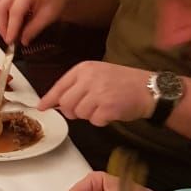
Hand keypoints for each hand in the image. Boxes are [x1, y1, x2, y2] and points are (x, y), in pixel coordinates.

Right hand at [0, 0, 74, 45]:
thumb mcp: (48, 16)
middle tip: (8, 40)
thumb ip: (34, 29)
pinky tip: (11, 26)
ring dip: (2, 23)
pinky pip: (2, 6)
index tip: (10, 41)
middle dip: (2, 26)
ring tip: (10, 35)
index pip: (15, 12)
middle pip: (0, 8)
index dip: (11, 28)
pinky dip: (4, 18)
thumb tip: (22, 41)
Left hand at [39, 62, 153, 126]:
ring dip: (89, 116)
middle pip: (66, 103)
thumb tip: (58, 103)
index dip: (49, 99)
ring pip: (79, 114)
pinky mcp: (107, 107)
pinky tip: (110, 112)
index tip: (42, 107)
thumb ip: (78, 85)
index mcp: (84, 69)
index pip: (60, 86)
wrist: (148, 88)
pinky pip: (94, 121)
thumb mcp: (98, 74)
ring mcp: (98, 93)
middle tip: (86, 109)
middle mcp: (89, 79)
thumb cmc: (123, 82)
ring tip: (103, 107)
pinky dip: (101, 121)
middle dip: (72, 111)